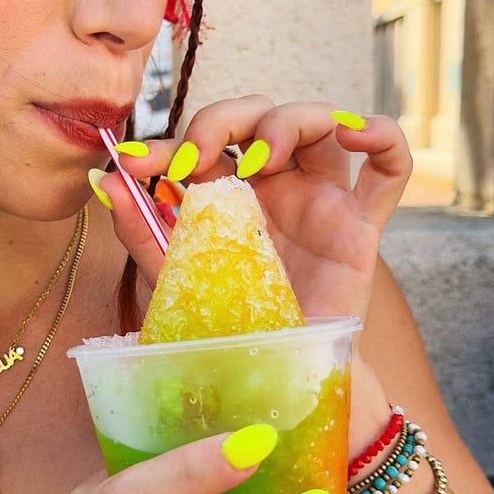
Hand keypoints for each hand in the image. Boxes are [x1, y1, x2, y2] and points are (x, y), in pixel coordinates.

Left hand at [99, 96, 411, 320]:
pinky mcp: (360, 226)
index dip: (170, 140)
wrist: (269, 378)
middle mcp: (273, 188)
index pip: (203, 143)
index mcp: (226, 195)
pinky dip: (382, 136)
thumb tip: (103, 180)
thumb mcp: (172, 277)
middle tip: (196, 158)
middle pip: (259, 116)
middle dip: (224, 121)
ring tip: (262, 158)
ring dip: (289, 121)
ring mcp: (319, 201)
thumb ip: (140, 229)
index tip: (137, 162)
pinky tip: (355, 135)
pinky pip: (390, 169)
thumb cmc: (222, 327)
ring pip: (319, 124)